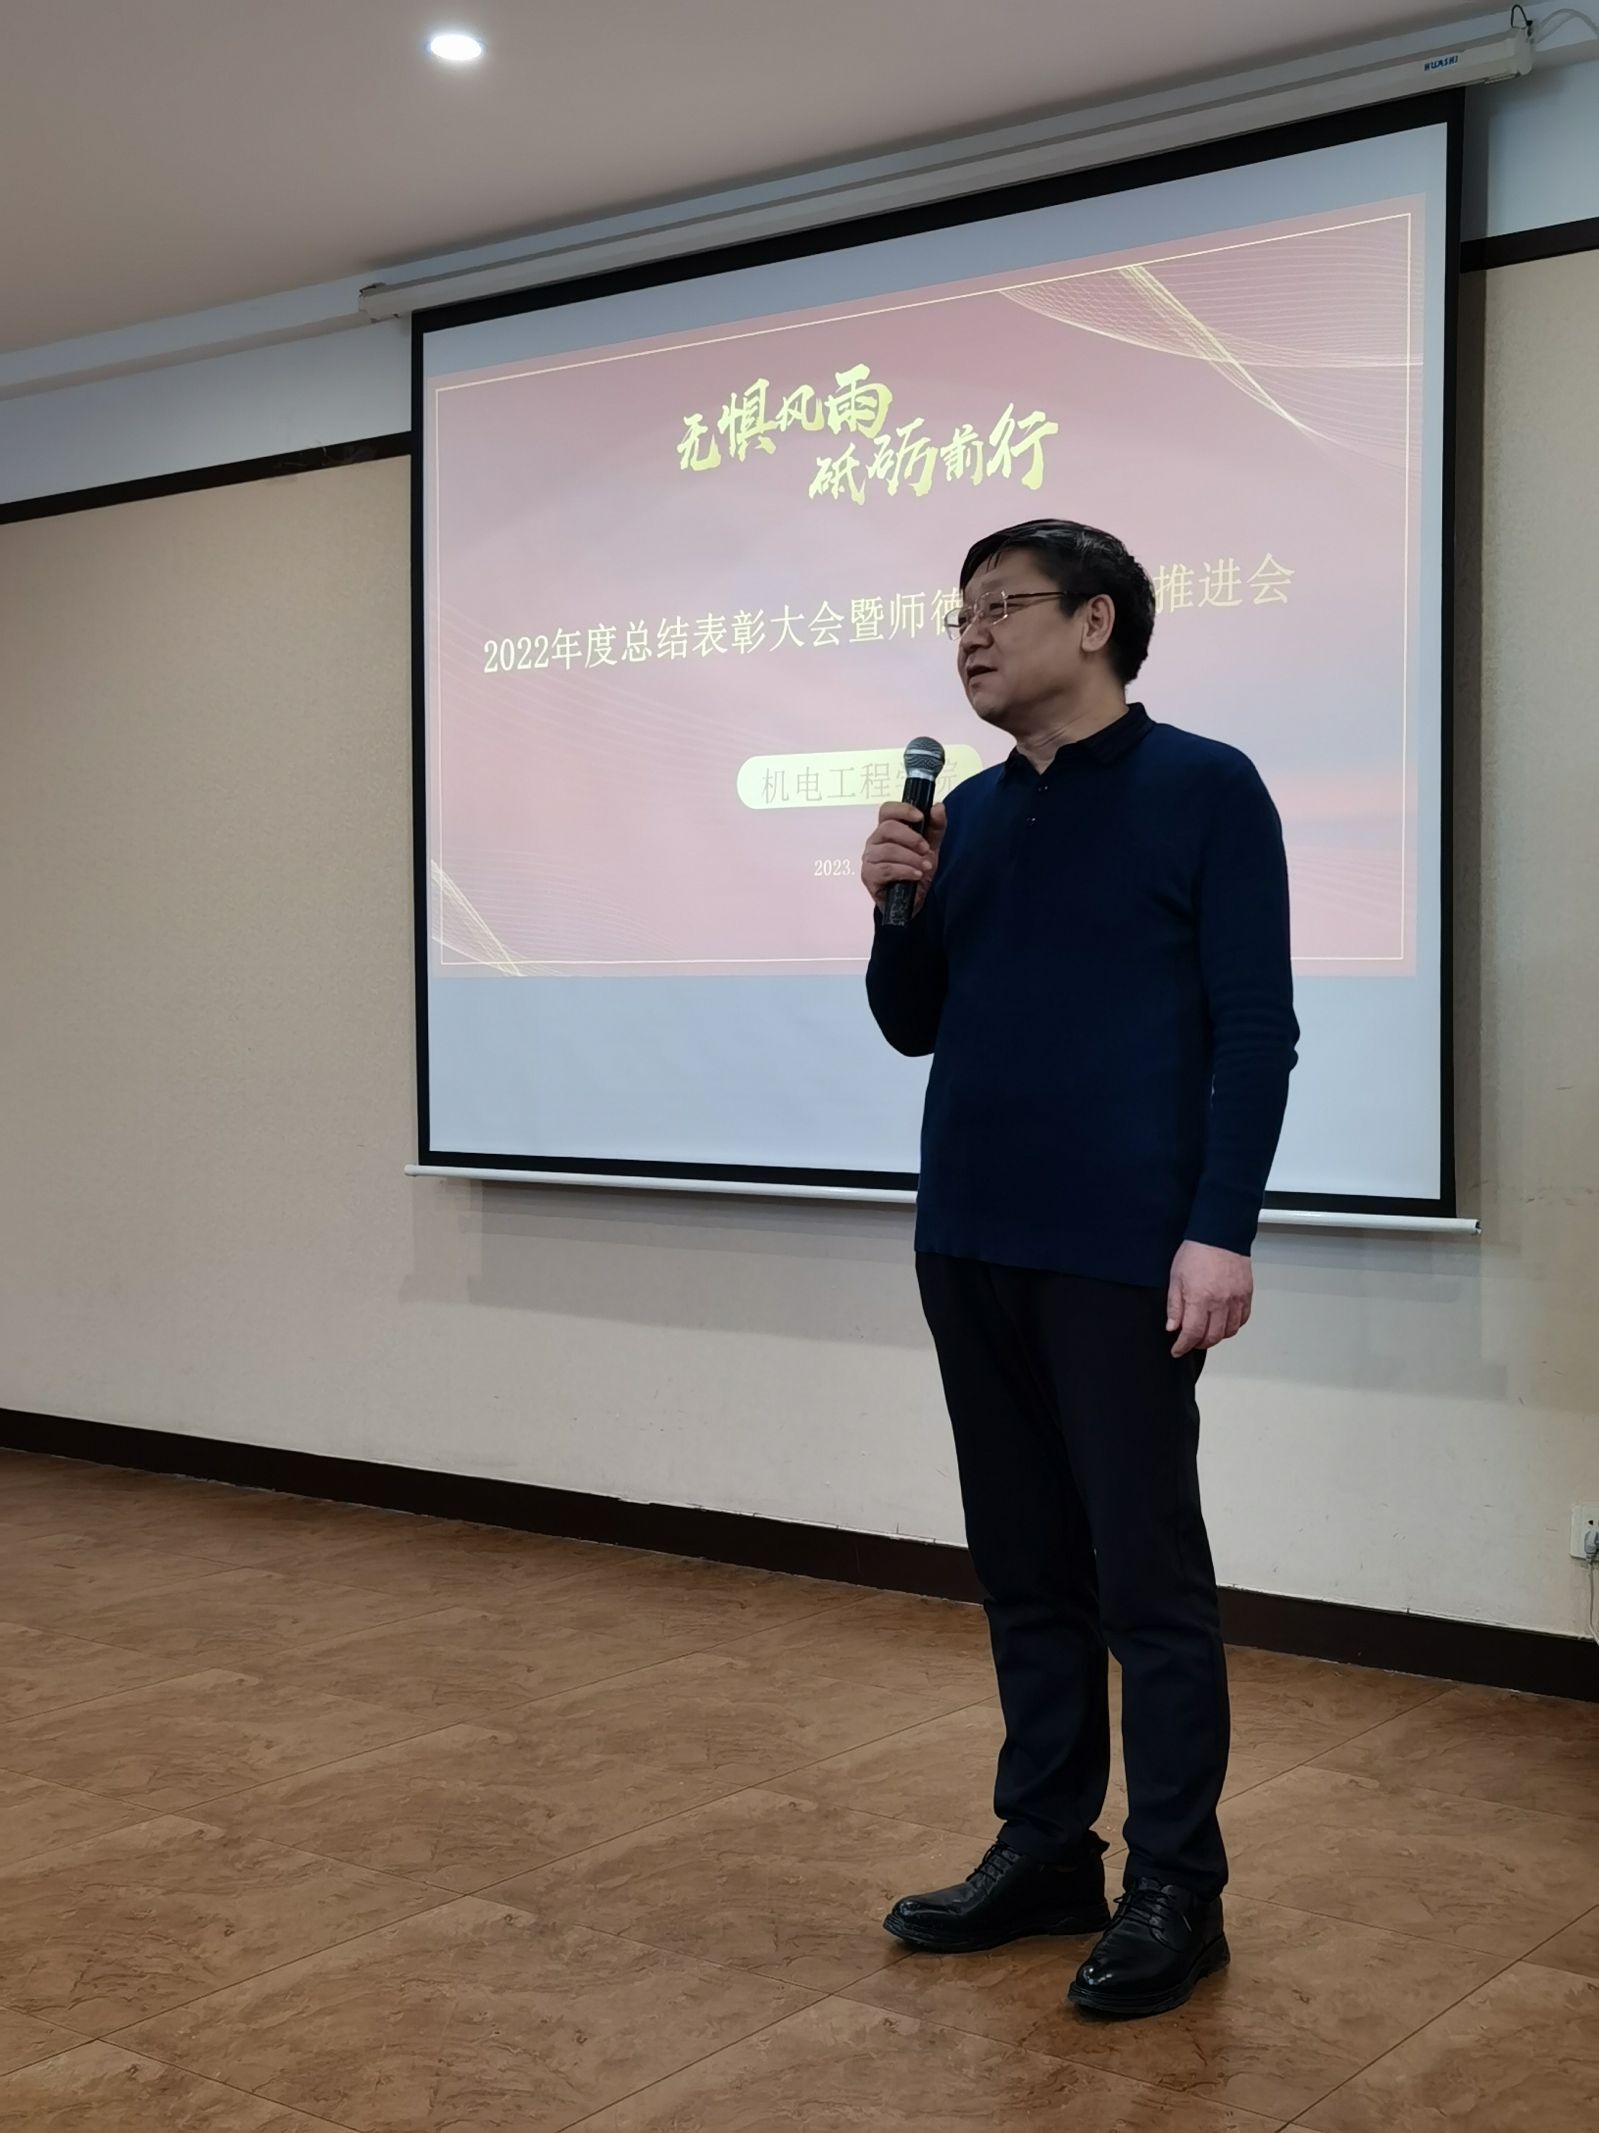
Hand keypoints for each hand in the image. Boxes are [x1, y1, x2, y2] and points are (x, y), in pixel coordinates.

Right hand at [862, 800, 946, 913]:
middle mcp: (875, 841)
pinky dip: (905, 871)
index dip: (902, 810)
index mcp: (887, 830)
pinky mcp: (869, 876)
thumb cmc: (916, 871)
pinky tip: (916, 875)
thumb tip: (938, 807)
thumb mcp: (931, 847)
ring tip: (925, 867)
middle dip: (911, 838)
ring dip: (911, 858)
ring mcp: (869, 859)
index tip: (920, 817)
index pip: (887, 810)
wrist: (913, 899)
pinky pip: (886, 869)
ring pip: (888, 850)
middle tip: (926, 849)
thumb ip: (936, 827)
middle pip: (887, 828)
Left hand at [1166, 1241, 1252, 1357]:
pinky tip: (1223, 1322)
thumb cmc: (1195, 1252)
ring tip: (1206, 1332)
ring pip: (1229, 1331)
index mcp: (1200, 1298)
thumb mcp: (1175, 1278)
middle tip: (1190, 1342)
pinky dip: (1232, 1326)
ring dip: (1216, 1337)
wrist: (1219, 1235)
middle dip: (1199, 1344)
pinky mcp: (1246, 1294)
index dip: (1183, 1346)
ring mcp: (1236, 1299)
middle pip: (1212, 1337)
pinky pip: (1242, 1319)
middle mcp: (1220, 1302)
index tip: (1177, 1350)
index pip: (1192, 1333)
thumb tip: (1173, 1328)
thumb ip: (1174, 1306)